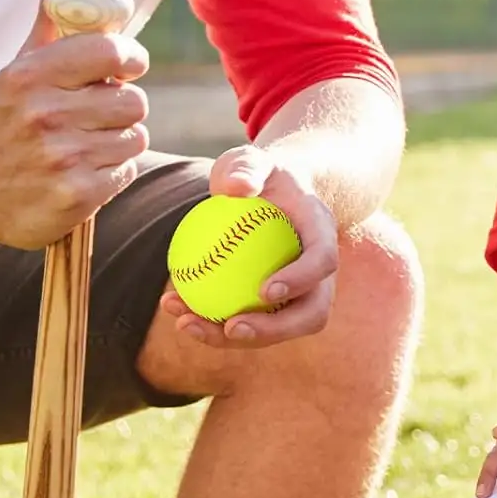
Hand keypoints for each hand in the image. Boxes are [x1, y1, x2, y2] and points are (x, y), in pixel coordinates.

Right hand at [0, 0, 148, 248]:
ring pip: (135, 136)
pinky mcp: (76, 196)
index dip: (130, 57)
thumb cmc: (11, 116)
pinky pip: (127, 169)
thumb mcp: (25, 63)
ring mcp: (60, 160)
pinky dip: (112, 170)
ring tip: (84, 141)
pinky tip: (81, 169)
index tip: (128, 65)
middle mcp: (43, 117)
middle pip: (134, 100)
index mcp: (29, 76)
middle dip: (121, 105)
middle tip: (95, 112)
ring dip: (119, 138)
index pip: (111, 52)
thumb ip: (57, 13)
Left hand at [160, 145, 338, 348]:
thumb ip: (245, 168)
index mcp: (322, 232)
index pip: (323, 260)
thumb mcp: (251, 161)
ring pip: (278, 328)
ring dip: (233, 337)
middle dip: (274, 330)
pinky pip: (246, 321)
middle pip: (311, 312)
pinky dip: (211, 322)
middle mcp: (319, 270)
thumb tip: (234, 188)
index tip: (264, 290)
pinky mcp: (273, 305)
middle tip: (231, 328)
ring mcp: (299, 292)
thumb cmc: (260, 173)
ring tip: (186, 324)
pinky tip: (172, 307)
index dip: (301, 280)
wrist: (271, 193)